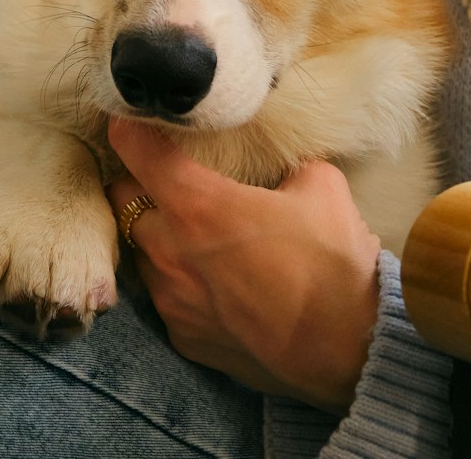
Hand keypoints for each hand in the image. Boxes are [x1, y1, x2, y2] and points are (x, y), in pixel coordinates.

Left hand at [104, 117, 380, 413]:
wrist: (350, 348)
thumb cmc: (332, 262)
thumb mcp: (321, 186)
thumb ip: (287, 167)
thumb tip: (283, 170)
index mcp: (196, 205)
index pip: (134, 150)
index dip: (130, 129)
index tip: (133, 121)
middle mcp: (169, 251)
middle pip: (121, 201)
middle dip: (137, 185)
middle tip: (166, 179)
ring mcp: (171, 300)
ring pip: (141, 253)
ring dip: (157, 237)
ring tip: (195, 236)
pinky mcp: (184, 337)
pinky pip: (166, 298)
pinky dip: (180, 284)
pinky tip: (216, 285)